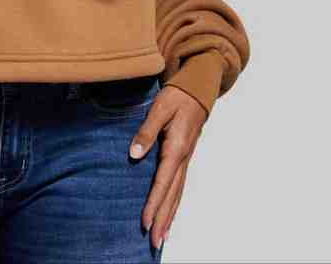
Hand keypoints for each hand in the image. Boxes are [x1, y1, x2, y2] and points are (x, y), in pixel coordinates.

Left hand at [129, 85, 207, 250]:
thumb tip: (134, 154)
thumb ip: (146, 131)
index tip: (144, 221)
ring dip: (169, 215)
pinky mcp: (184, 157)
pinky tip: (169, 212)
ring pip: (177, 193)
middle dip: (162, 219)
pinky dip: (174, 202)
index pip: (163, 182)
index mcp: (176, 148)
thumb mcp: (159, 108)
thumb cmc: (177, 96)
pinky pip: (179, 185)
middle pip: (172, 194)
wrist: (197, 89)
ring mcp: (186, 159)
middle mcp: (183, 158)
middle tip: (153, 242)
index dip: (153, 203)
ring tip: (161, 236)